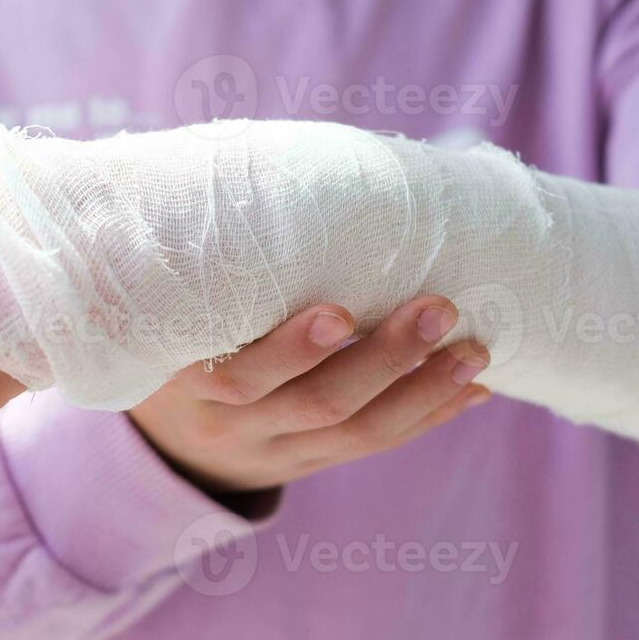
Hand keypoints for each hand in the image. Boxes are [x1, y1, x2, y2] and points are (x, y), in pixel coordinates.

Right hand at [128, 296, 491, 494]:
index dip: (290, 351)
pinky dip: (426, 417)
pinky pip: (373, 446)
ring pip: (356, 434)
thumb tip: (299, 176)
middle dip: (384, 360)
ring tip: (474, 351)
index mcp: (186, 380)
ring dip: (422, 392)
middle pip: (316, 405)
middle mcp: (230, 425)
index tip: (340, 310)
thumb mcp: (169, 305)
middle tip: (439, 308)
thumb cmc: (174, 332)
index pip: (238, 377)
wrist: (164, 433)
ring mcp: (273, 452)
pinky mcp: (308, 463)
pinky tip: (471, 389)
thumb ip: (215, 262)